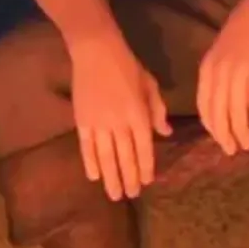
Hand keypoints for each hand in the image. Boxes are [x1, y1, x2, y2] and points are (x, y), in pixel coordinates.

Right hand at [68, 34, 171, 200]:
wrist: (97, 52)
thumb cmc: (128, 66)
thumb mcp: (150, 85)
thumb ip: (158, 110)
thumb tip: (166, 132)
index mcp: (138, 114)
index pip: (144, 147)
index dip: (146, 166)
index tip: (147, 182)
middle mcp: (120, 123)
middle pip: (125, 157)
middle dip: (129, 178)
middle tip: (130, 195)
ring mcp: (99, 123)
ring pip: (106, 157)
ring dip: (111, 177)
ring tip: (114, 195)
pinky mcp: (82, 121)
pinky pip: (87, 147)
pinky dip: (90, 163)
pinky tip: (94, 176)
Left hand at [197, 0, 248, 155]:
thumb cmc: (244, 27)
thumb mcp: (223, 50)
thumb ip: (219, 72)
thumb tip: (222, 98)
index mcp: (207, 68)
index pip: (204, 106)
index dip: (211, 125)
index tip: (219, 137)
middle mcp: (219, 73)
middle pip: (218, 113)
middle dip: (224, 135)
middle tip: (232, 150)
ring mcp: (237, 73)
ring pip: (236, 111)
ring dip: (241, 131)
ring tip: (247, 144)